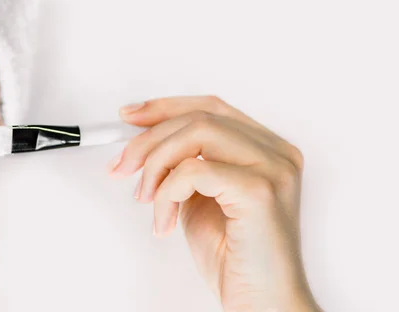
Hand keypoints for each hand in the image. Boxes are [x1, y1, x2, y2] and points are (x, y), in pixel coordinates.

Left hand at [107, 95, 320, 311]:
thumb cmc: (236, 259)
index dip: (166, 107)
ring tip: (146, 197)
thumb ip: (183, 166)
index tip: (131, 117)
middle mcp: (276, 152)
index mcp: (265, 149)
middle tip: (122, 165)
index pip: (211, 108)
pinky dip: (167, 193)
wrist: (263, 305)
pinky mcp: (259, 190)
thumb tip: (143, 142)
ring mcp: (272, 168)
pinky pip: (193, 170)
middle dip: (150, 138)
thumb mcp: (199, 199)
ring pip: (197, 132)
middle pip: (200, 116)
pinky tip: (165, 219)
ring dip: (156, 164)